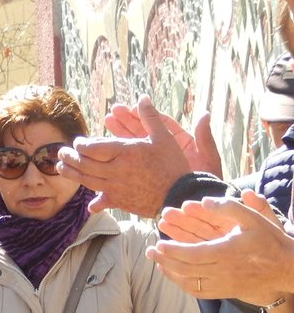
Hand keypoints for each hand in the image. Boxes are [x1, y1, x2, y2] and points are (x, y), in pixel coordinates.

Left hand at [57, 95, 198, 216]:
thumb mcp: (164, 137)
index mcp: (124, 152)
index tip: (77, 142)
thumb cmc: (172, 163)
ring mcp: (115, 187)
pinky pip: (102, 200)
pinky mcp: (119, 201)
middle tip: (61, 152)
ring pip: (87, 181)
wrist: (179, 193)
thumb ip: (150, 117)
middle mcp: (115, 170)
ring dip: (72, 174)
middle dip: (70, 158)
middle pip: (85, 164)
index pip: (93, 148)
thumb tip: (143, 98)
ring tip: (61, 168)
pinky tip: (88, 204)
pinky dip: (94, 202)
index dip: (81, 145)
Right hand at [104, 102, 220, 176]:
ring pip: (132, 150)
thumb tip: (204, 115)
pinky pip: (128, 170)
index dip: (144, 115)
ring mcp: (152, 166)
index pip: (159, 125)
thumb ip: (204, 138)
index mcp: (179, 143)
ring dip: (118, 140)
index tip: (130, 108)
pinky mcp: (144, 179)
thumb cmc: (207, 183)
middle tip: (111, 114)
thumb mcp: (208, 159)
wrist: (198, 204)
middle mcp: (163, 153)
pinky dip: (116, 164)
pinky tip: (103, 158)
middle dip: (126, 124)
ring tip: (106, 126)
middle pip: (142, 134)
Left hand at [147, 191, 293, 312]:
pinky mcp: (224, 292)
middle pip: (185, 269)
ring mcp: (222, 284)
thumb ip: (229, 208)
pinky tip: (174, 276)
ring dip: (170, 273)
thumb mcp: (253, 219)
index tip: (158, 243)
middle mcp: (222, 270)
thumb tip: (205, 201)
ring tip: (157, 263)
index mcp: (227, 252)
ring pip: (188, 282)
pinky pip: (197, 292)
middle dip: (164, 260)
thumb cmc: (269, 241)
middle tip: (149, 251)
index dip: (171, 250)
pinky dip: (182, 284)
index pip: (191, 254)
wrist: (285, 268)